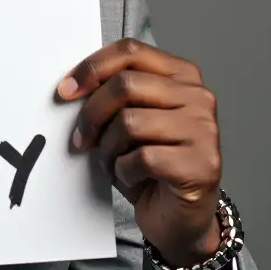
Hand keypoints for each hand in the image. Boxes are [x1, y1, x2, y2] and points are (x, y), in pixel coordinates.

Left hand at [58, 39, 221, 269]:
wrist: (180, 218)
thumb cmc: (152, 166)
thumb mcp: (132, 119)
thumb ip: (115, 95)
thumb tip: (72, 86)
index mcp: (183, 76)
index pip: (130, 51)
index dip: (92, 67)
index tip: (66, 90)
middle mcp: (199, 98)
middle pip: (125, 85)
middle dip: (92, 114)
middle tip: (82, 139)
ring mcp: (204, 131)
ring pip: (129, 122)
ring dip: (108, 149)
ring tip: (114, 163)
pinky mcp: (200, 165)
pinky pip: (141, 157)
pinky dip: (123, 171)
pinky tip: (132, 178)